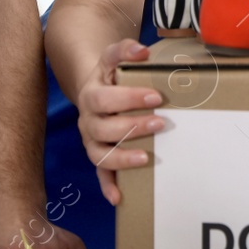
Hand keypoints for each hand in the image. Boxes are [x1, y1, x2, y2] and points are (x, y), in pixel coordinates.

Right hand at [76, 40, 164, 205]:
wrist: (93, 87)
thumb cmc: (111, 74)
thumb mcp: (113, 58)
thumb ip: (125, 50)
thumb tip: (142, 51)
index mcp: (92, 94)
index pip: (106, 98)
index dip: (129, 98)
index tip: (155, 97)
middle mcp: (88, 120)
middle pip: (104, 128)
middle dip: (133, 127)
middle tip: (161, 123)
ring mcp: (91, 140)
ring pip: (100, 153)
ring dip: (122, 158)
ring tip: (146, 158)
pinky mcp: (98, 154)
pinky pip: (100, 173)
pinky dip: (107, 186)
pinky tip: (119, 198)